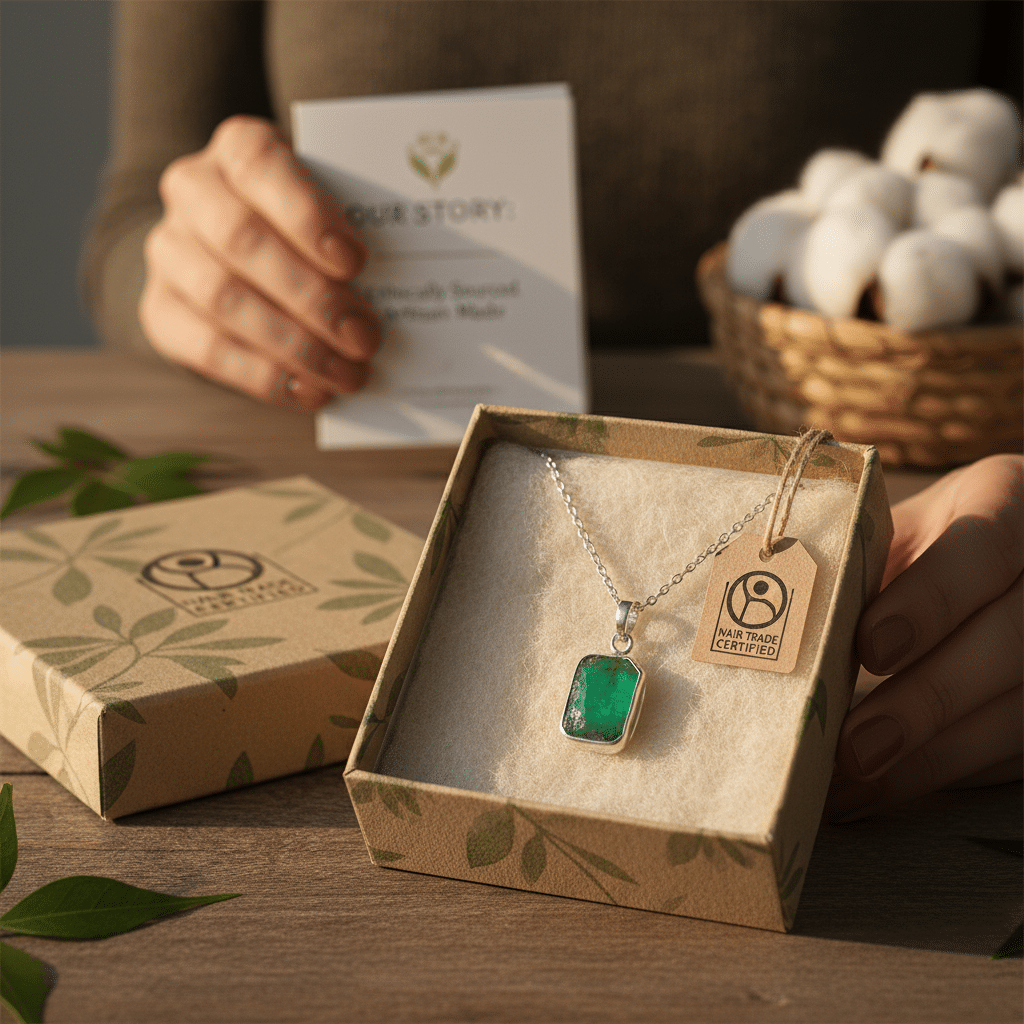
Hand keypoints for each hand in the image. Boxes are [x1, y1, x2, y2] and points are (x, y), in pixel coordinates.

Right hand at [140, 115, 380, 408]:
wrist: (237, 257)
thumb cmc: (307, 231)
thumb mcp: (332, 213)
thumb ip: (352, 235)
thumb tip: (405, 290)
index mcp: (239, 149)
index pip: (260, 164)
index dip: (306, 214)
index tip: (354, 261)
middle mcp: (193, 191)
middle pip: (241, 239)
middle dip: (311, 296)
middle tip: (365, 338)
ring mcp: (169, 251)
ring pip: (223, 298)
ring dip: (294, 345)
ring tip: (347, 374)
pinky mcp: (161, 310)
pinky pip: (206, 348)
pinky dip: (264, 376)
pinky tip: (310, 391)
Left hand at [827, 453, 1022, 820]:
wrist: (1006, 547)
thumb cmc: (926, 535)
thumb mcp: (898, 525)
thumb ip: (857, 560)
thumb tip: (770, 618)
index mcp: (1007, 503)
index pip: (983, 552)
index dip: (930, 603)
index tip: (871, 648)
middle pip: (1012, 641)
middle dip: (929, 701)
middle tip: (854, 746)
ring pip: (1019, 711)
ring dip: (931, 758)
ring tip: (850, 787)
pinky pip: (1009, 751)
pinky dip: (938, 774)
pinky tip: (877, 793)